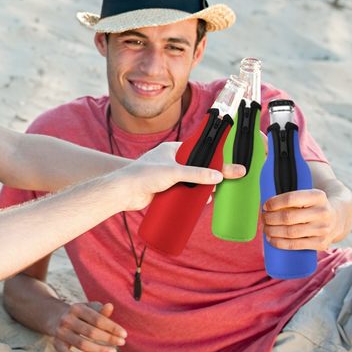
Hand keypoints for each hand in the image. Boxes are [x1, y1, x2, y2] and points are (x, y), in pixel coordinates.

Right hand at [51, 301, 125, 351]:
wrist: (55, 316)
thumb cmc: (79, 313)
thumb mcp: (89, 308)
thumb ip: (100, 310)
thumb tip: (110, 306)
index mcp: (76, 308)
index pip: (97, 319)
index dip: (112, 327)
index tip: (124, 334)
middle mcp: (66, 319)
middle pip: (91, 332)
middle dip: (108, 339)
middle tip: (122, 343)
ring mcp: (60, 333)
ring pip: (81, 345)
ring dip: (99, 349)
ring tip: (113, 350)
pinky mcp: (56, 344)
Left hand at [114, 142, 245, 210]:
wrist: (123, 192)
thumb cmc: (144, 175)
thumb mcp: (174, 172)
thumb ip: (196, 174)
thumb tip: (219, 177)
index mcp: (173, 150)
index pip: (199, 150)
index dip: (214, 157)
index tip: (228, 164)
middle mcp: (171, 161)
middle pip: (197, 167)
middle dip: (211, 175)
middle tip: (227, 183)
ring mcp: (168, 176)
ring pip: (191, 181)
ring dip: (203, 187)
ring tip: (216, 195)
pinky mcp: (165, 189)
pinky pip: (183, 192)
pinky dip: (193, 196)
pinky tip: (203, 201)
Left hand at [262, 188, 337, 250]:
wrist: (339, 217)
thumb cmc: (313, 204)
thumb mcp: (308, 195)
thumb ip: (290, 197)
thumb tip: (264, 204)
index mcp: (318, 196)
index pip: (291, 199)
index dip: (274, 203)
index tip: (265, 206)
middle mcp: (322, 213)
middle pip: (288, 217)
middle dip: (270, 218)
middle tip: (263, 218)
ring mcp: (323, 229)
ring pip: (290, 232)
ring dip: (272, 231)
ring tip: (265, 228)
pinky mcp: (321, 243)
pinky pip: (296, 245)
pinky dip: (280, 243)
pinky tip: (272, 240)